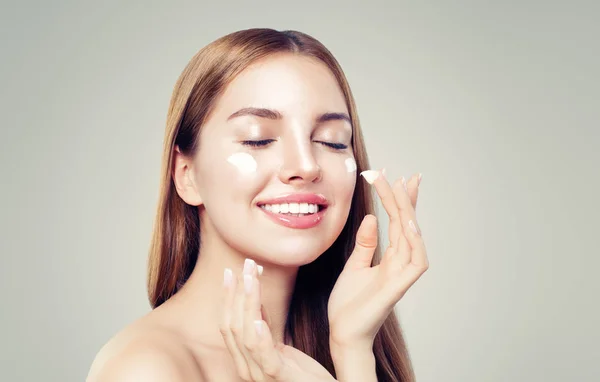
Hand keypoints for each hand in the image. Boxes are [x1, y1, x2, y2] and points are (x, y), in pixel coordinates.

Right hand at [220, 259, 336, 381]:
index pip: (227, 324)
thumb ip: (264, 325)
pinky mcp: (278, 378)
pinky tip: (259, 319)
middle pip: (232, 326)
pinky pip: (264, 356)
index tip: (230, 272)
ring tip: (251, 279)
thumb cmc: (303, 373)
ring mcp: (260, 375)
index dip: (227, 297)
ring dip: (248, 303)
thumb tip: (254, 297)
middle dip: (236, 293)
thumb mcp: (280, 344)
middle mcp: (246, 368)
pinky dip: (260, 336)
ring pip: (245, 335)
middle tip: (243, 267)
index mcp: (244, 359)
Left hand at [328, 171, 428, 348]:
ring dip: (409, 213)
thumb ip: (366, 244)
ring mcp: (401, 276)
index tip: (396, 177)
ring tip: (402, 190)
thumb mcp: (354, 266)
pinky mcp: (398, 288)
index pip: (398, 223)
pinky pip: (416, 262)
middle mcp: (400, 264)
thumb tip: (374, 217)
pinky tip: (407, 222)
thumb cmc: (348, 304)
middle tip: (404, 175)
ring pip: (413, 239)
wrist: (343, 333)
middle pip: (408, 226)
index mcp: (390, 259)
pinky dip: (415, 242)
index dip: (399, 201)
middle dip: (407, 200)